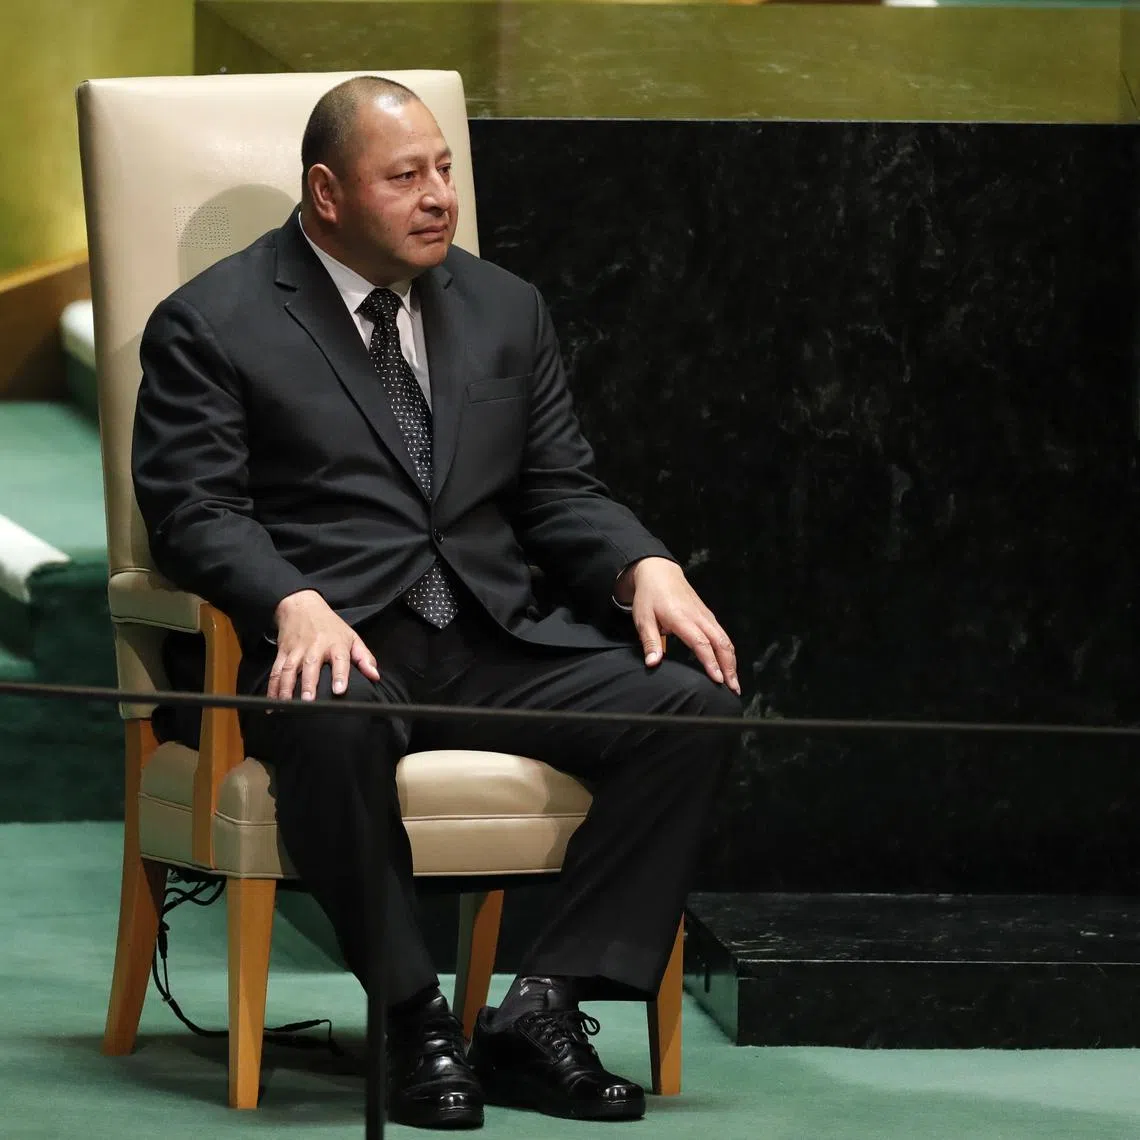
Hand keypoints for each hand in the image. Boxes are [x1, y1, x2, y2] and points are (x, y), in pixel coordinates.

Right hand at [267, 589, 380, 700]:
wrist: (301, 606)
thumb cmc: (329, 625)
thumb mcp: (351, 637)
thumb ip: (364, 658)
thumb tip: (375, 676)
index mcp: (335, 644)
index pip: (340, 660)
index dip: (340, 675)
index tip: (339, 690)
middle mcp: (315, 647)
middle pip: (311, 666)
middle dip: (308, 684)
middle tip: (308, 701)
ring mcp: (296, 650)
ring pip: (289, 669)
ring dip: (286, 687)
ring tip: (286, 704)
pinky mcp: (282, 653)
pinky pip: (276, 671)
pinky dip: (272, 688)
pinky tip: (271, 703)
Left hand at [620, 558, 739, 694]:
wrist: (660, 573)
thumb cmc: (649, 597)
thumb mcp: (643, 619)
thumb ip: (650, 642)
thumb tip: (653, 663)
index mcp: (682, 618)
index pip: (701, 643)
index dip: (711, 662)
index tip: (718, 679)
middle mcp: (699, 617)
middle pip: (721, 643)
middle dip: (730, 667)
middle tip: (733, 689)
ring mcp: (706, 616)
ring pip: (726, 640)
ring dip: (732, 662)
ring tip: (734, 683)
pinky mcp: (709, 616)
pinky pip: (723, 635)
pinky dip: (729, 652)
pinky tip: (728, 666)